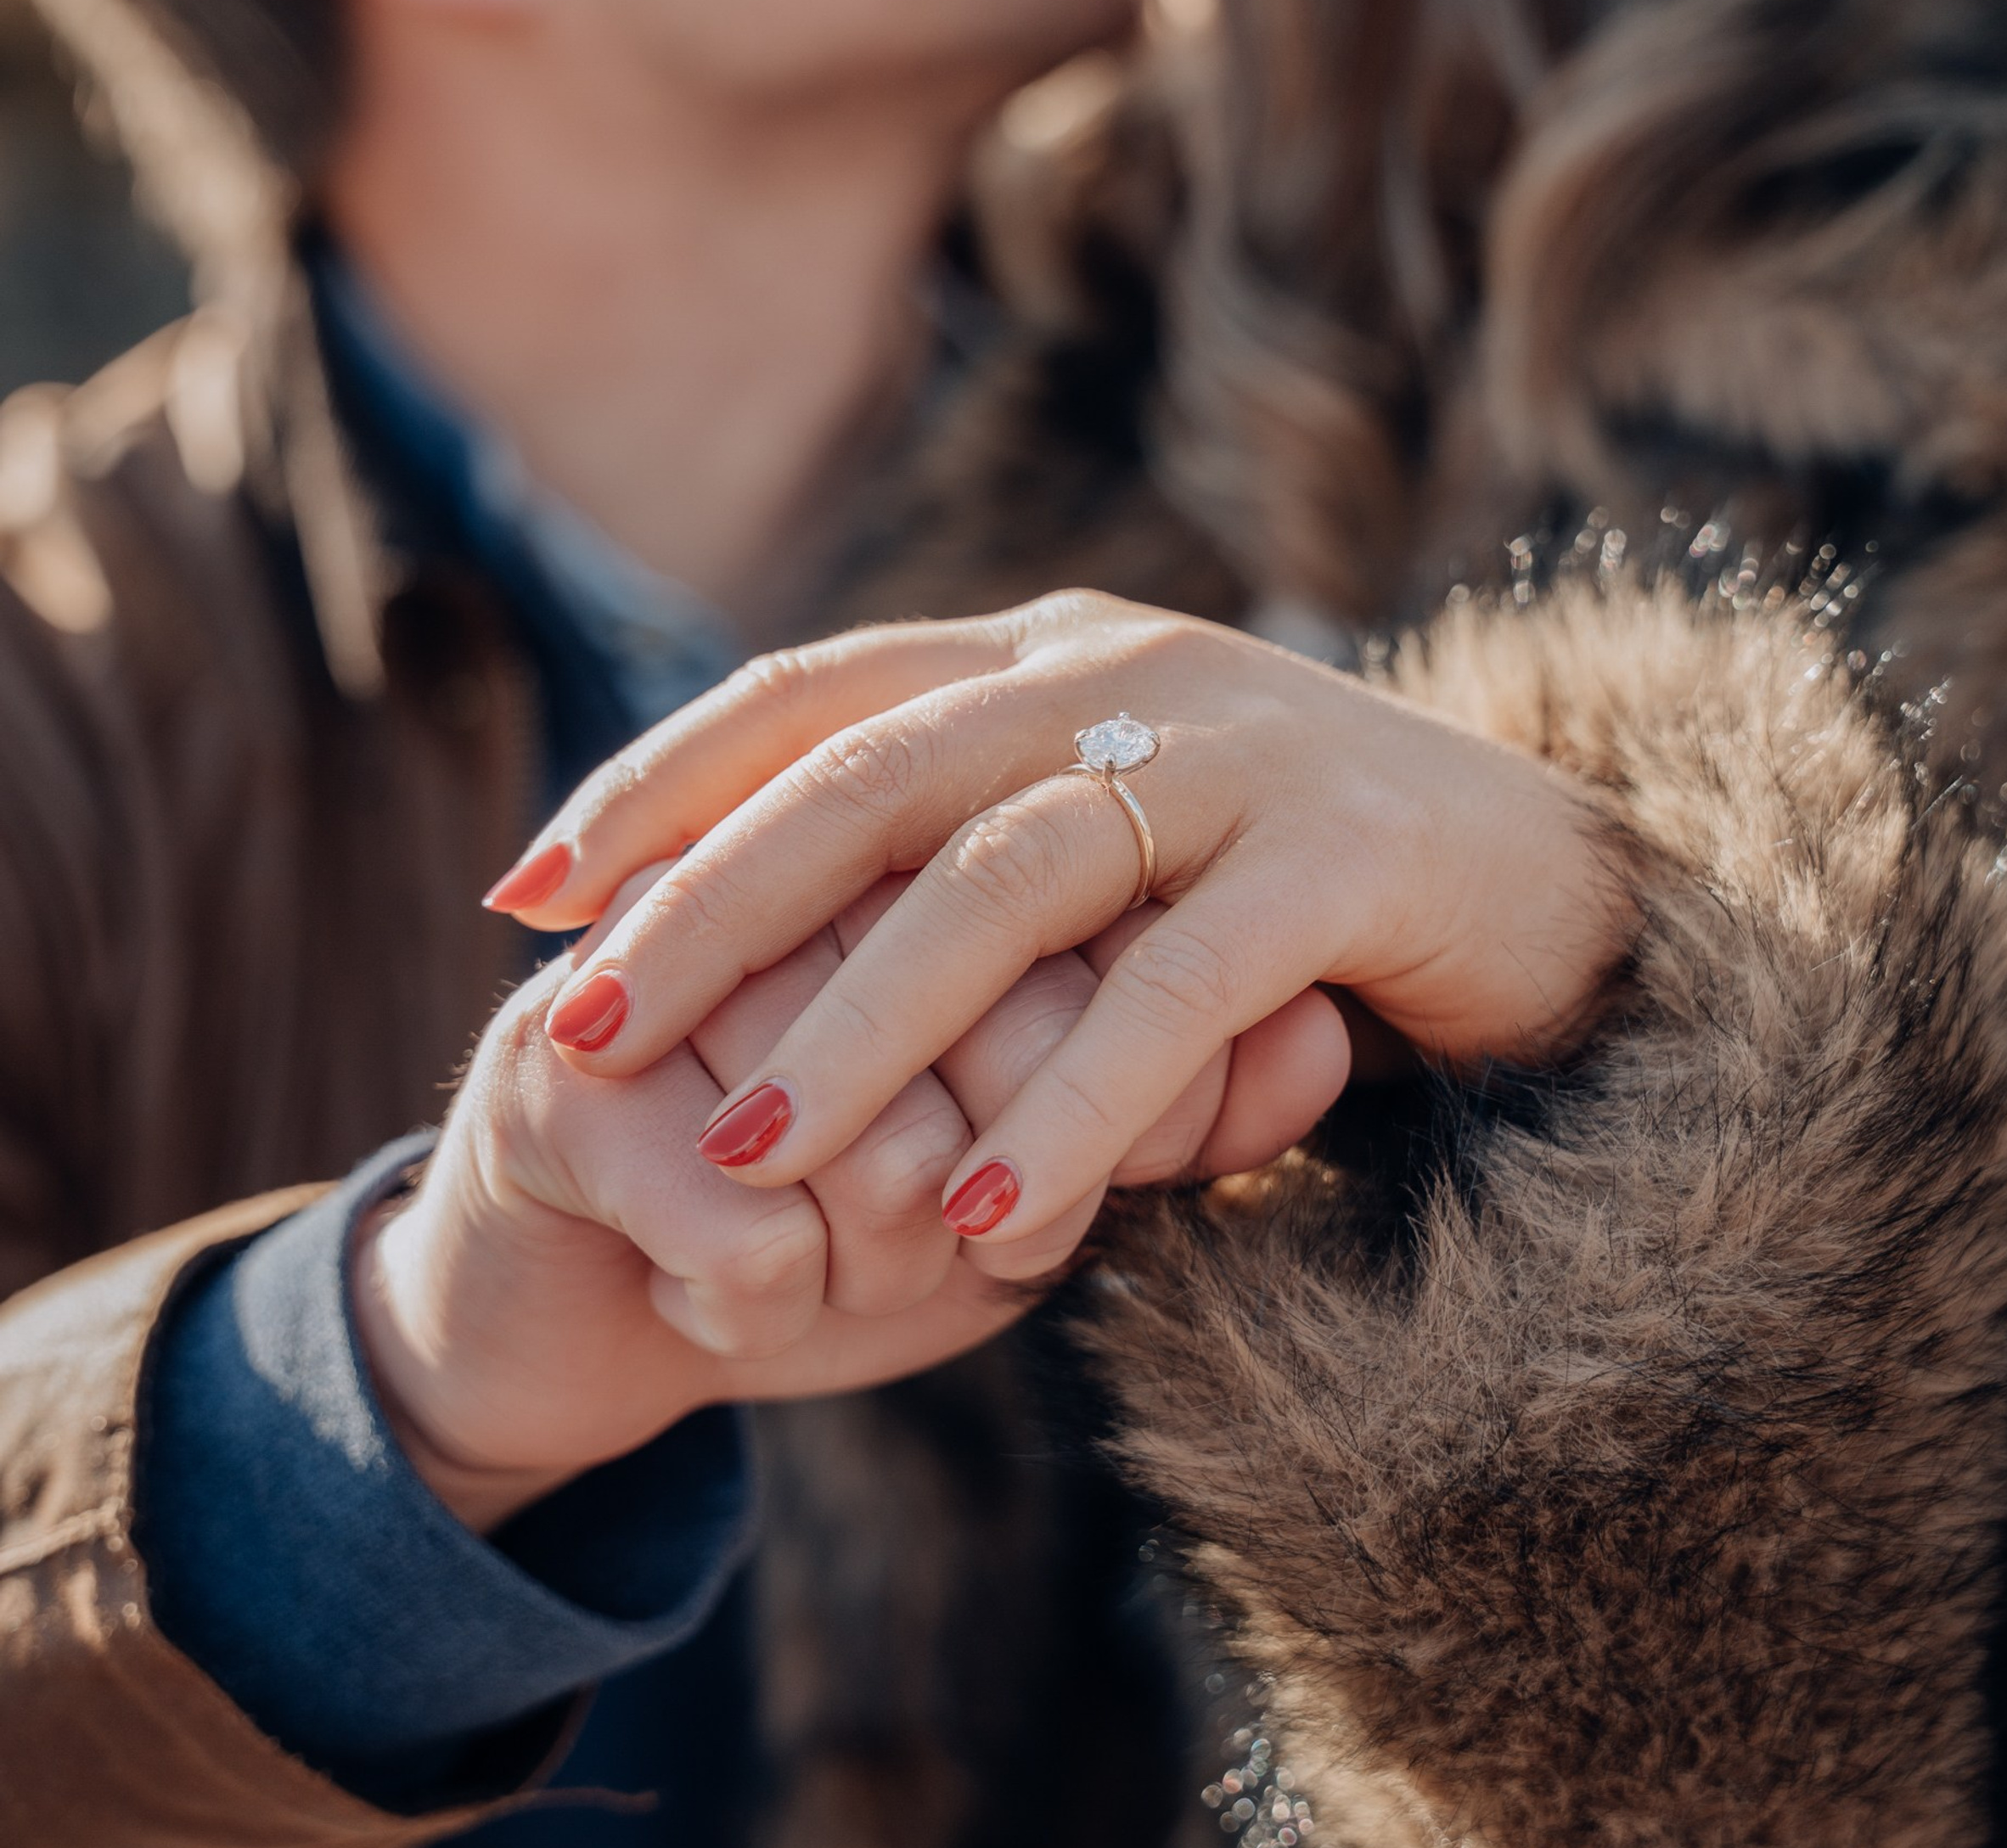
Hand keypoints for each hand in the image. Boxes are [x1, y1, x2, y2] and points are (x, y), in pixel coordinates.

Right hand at [356, 873, 1345, 1531]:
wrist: (602, 1296)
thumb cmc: (850, 1208)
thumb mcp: (1035, 1153)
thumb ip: (1180, 1088)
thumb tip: (1317, 1036)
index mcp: (906, 837)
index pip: (1075, 910)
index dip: (1125, 1058)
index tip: (1118, 1163)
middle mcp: (776, 870)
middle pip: (972, 997)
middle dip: (1003, 1151)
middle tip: (988, 1235)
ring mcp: (652, 958)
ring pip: (849, 1109)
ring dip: (879, 1235)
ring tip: (873, 1275)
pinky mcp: (551, 1081)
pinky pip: (728, 1204)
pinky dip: (770, 1293)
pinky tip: (749, 1306)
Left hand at [488, 591, 1629, 1251]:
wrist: (1547, 880)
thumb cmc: (1290, 882)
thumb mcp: (1107, 845)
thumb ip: (968, 856)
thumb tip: (766, 948)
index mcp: (1048, 657)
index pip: (817, 695)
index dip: (661, 784)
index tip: (527, 893)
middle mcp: (1125, 673)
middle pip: (875, 775)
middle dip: (713, 909)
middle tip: (577, 1028)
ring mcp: (1239, 753)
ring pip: (1009, 879)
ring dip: (869, 1022)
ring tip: (752, 1154)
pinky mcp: (1342, 859)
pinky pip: (1179, 991)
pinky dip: (1078, 1102)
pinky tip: (990, 1220)